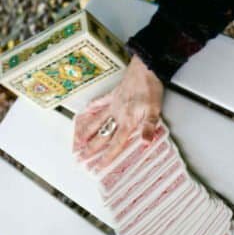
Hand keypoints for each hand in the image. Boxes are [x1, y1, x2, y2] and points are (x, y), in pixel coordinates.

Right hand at [72, 54, 163, 168]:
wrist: (145, 68)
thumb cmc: (150, 88)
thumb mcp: (155, 110)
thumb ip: (148, 127)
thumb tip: (146, 143)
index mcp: (127, 121)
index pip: (116, 143)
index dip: (108, 155)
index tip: (99, 165)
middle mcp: (117, 114)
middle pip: (102, 135)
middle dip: (91, 148)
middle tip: (81, 158)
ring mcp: (113, 104)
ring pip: (96, 121)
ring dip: (86, 132)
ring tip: (77, 141)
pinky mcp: (113, 95)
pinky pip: (99, 103)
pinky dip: (91, 108)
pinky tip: (85, 111)